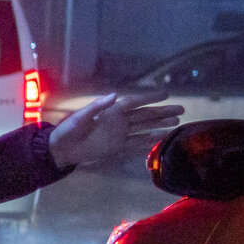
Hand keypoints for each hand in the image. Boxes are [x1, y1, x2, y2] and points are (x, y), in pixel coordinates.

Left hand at [49, 93, 186, 169]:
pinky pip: (136, 143)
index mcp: (111, 111)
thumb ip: (97, 106)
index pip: (135, 102)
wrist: (62, 149)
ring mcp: (119, 134)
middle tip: (181, 109)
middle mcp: (119, 121)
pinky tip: (161, 138)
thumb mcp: (80, 117)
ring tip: (176, 122)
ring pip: (144, 128)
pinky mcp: (117, 147)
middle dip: (163, 112)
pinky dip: (148, 141)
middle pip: (145, 115)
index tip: (166, 94)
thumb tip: (114, 95)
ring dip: (159, 125)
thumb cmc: (68, 130)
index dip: (150, 98)